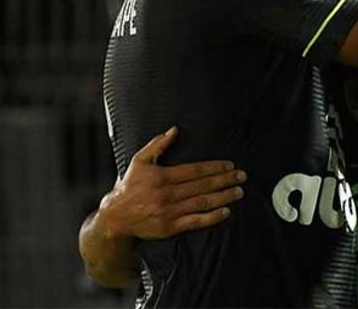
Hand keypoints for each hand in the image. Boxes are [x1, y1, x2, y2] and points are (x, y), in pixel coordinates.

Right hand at [97, 127, 245, 240]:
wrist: (115, 218)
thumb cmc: (129, 186)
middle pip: (203, 186)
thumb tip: (174, 129)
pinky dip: (212, 217)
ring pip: (202, 203)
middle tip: (242, 176)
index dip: (215, 167)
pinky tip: (226, 211)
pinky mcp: (169, 228)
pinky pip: (195, 221)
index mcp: (162, 177)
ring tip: (238, 191)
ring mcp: (168, 212)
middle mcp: (166, 194)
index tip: (230, 165)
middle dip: (225, 180)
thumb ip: (157, 145)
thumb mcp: (139, 161)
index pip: (195, 170)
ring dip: (224, 197)